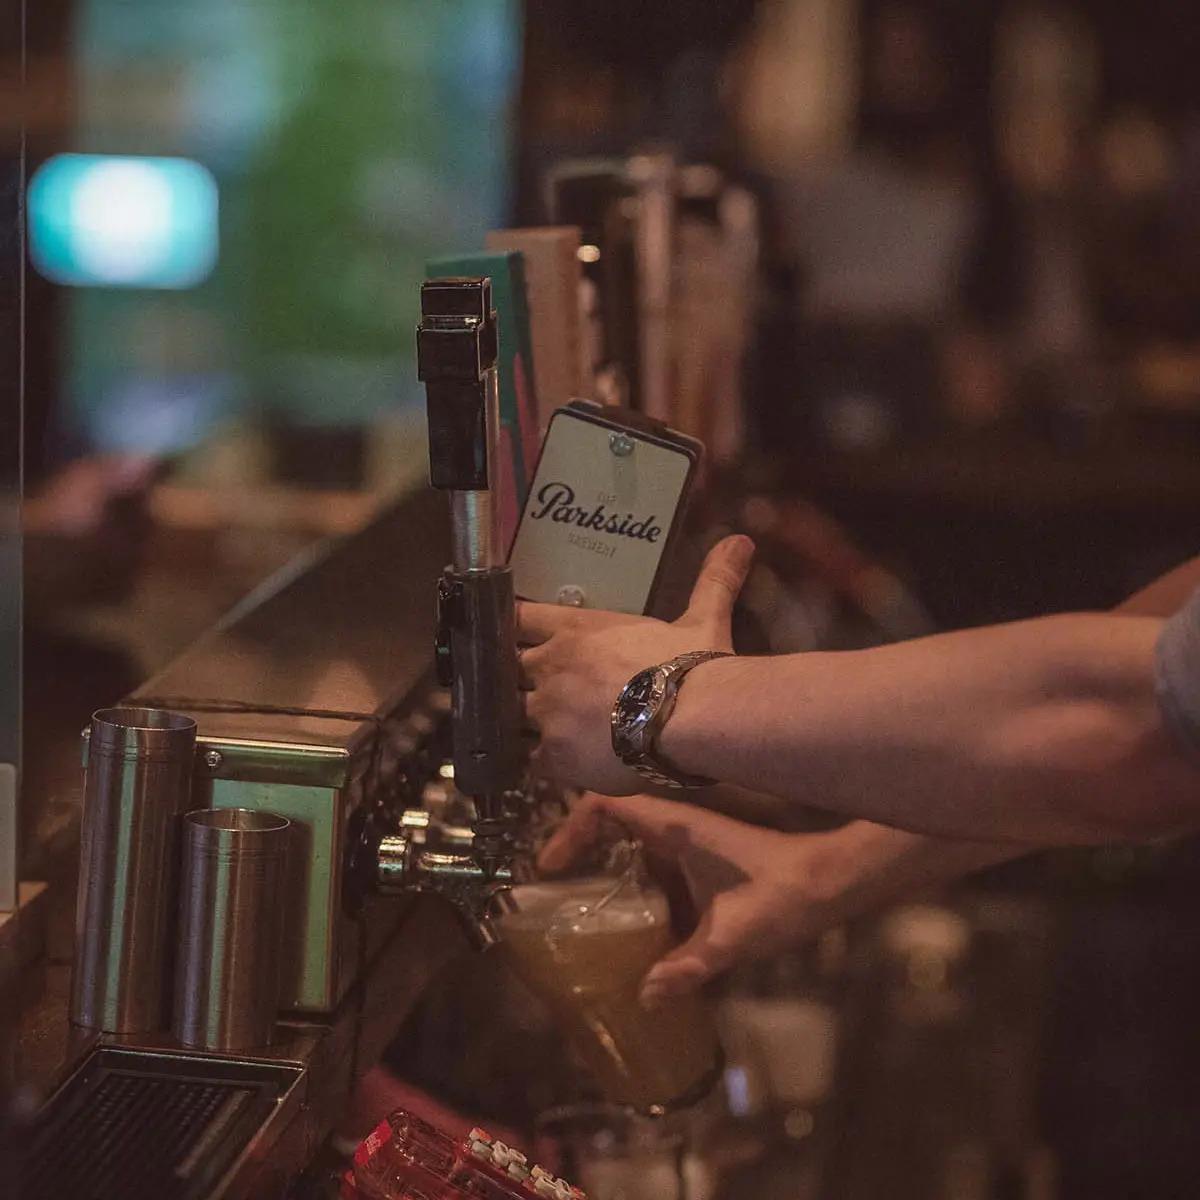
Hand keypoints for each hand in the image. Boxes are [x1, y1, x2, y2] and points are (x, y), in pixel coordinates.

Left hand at [517, 535, 754, 794]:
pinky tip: (554, 765)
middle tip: (524, 691)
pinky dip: (539, 763)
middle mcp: (553, 664)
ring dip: (521, 723)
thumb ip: (711, 582)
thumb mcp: (702, 619)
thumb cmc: (694, 667)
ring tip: (537, 730)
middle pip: (505, 669)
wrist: (694, 719)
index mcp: (577, 629)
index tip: (510, 638)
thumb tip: (741, 542)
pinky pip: (530, 760)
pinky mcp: (554, 754)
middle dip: (512, 680)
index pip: (517, 618)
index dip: (510, 628)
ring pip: (509, 716)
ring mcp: (548, 711)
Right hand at [537, 791, 855, 1004]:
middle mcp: (679, 828)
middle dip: (581, 854)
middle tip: (557, 895)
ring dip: (610, 875)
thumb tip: (644, 998)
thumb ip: (687, 967)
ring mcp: (693, 844)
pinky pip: (658, 870)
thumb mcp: (732, 937)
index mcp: (676, 827)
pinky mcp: (706, 863)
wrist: (835, 883)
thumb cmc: (784, 895)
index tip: (551, 867)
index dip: (570, 829)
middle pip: (613, 825)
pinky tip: (637, 936)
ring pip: (636, 849)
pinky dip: (639, 893)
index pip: (605, 806)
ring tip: (585, 919)